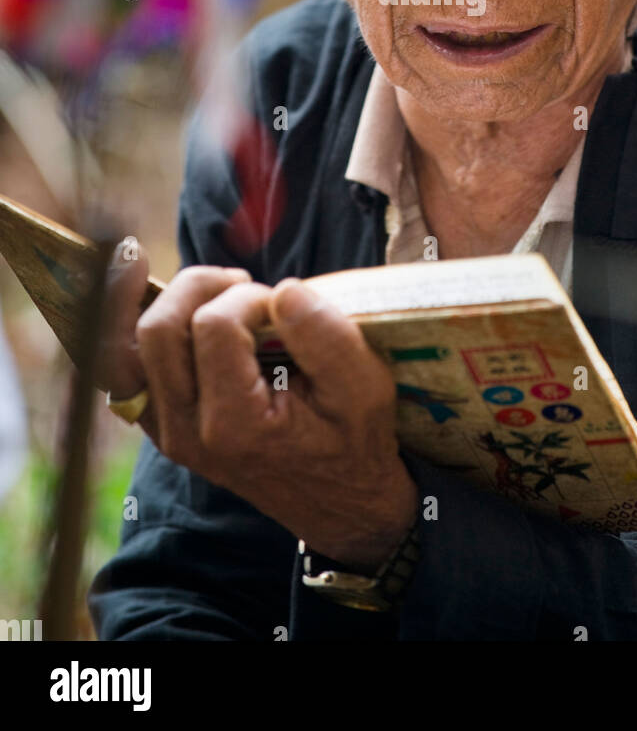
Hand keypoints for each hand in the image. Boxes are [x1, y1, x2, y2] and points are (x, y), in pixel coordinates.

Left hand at [99, 250, 416, 568]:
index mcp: (234, 426)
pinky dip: (131, 326)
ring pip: (125, 347)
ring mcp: (166, 431)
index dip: (249, 296)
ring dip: (160, 301)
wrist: (338, 502)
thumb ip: (326, 336)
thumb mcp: (365, 388)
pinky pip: (123, 368)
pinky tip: (157, 294)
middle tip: (244, 284)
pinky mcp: (161, 423)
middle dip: (199, 287)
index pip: (213, 325)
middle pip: (157, 330)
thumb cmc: (353, 440)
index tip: (283, 306)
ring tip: (206, 286)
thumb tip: (283, 290)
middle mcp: (186, 432)